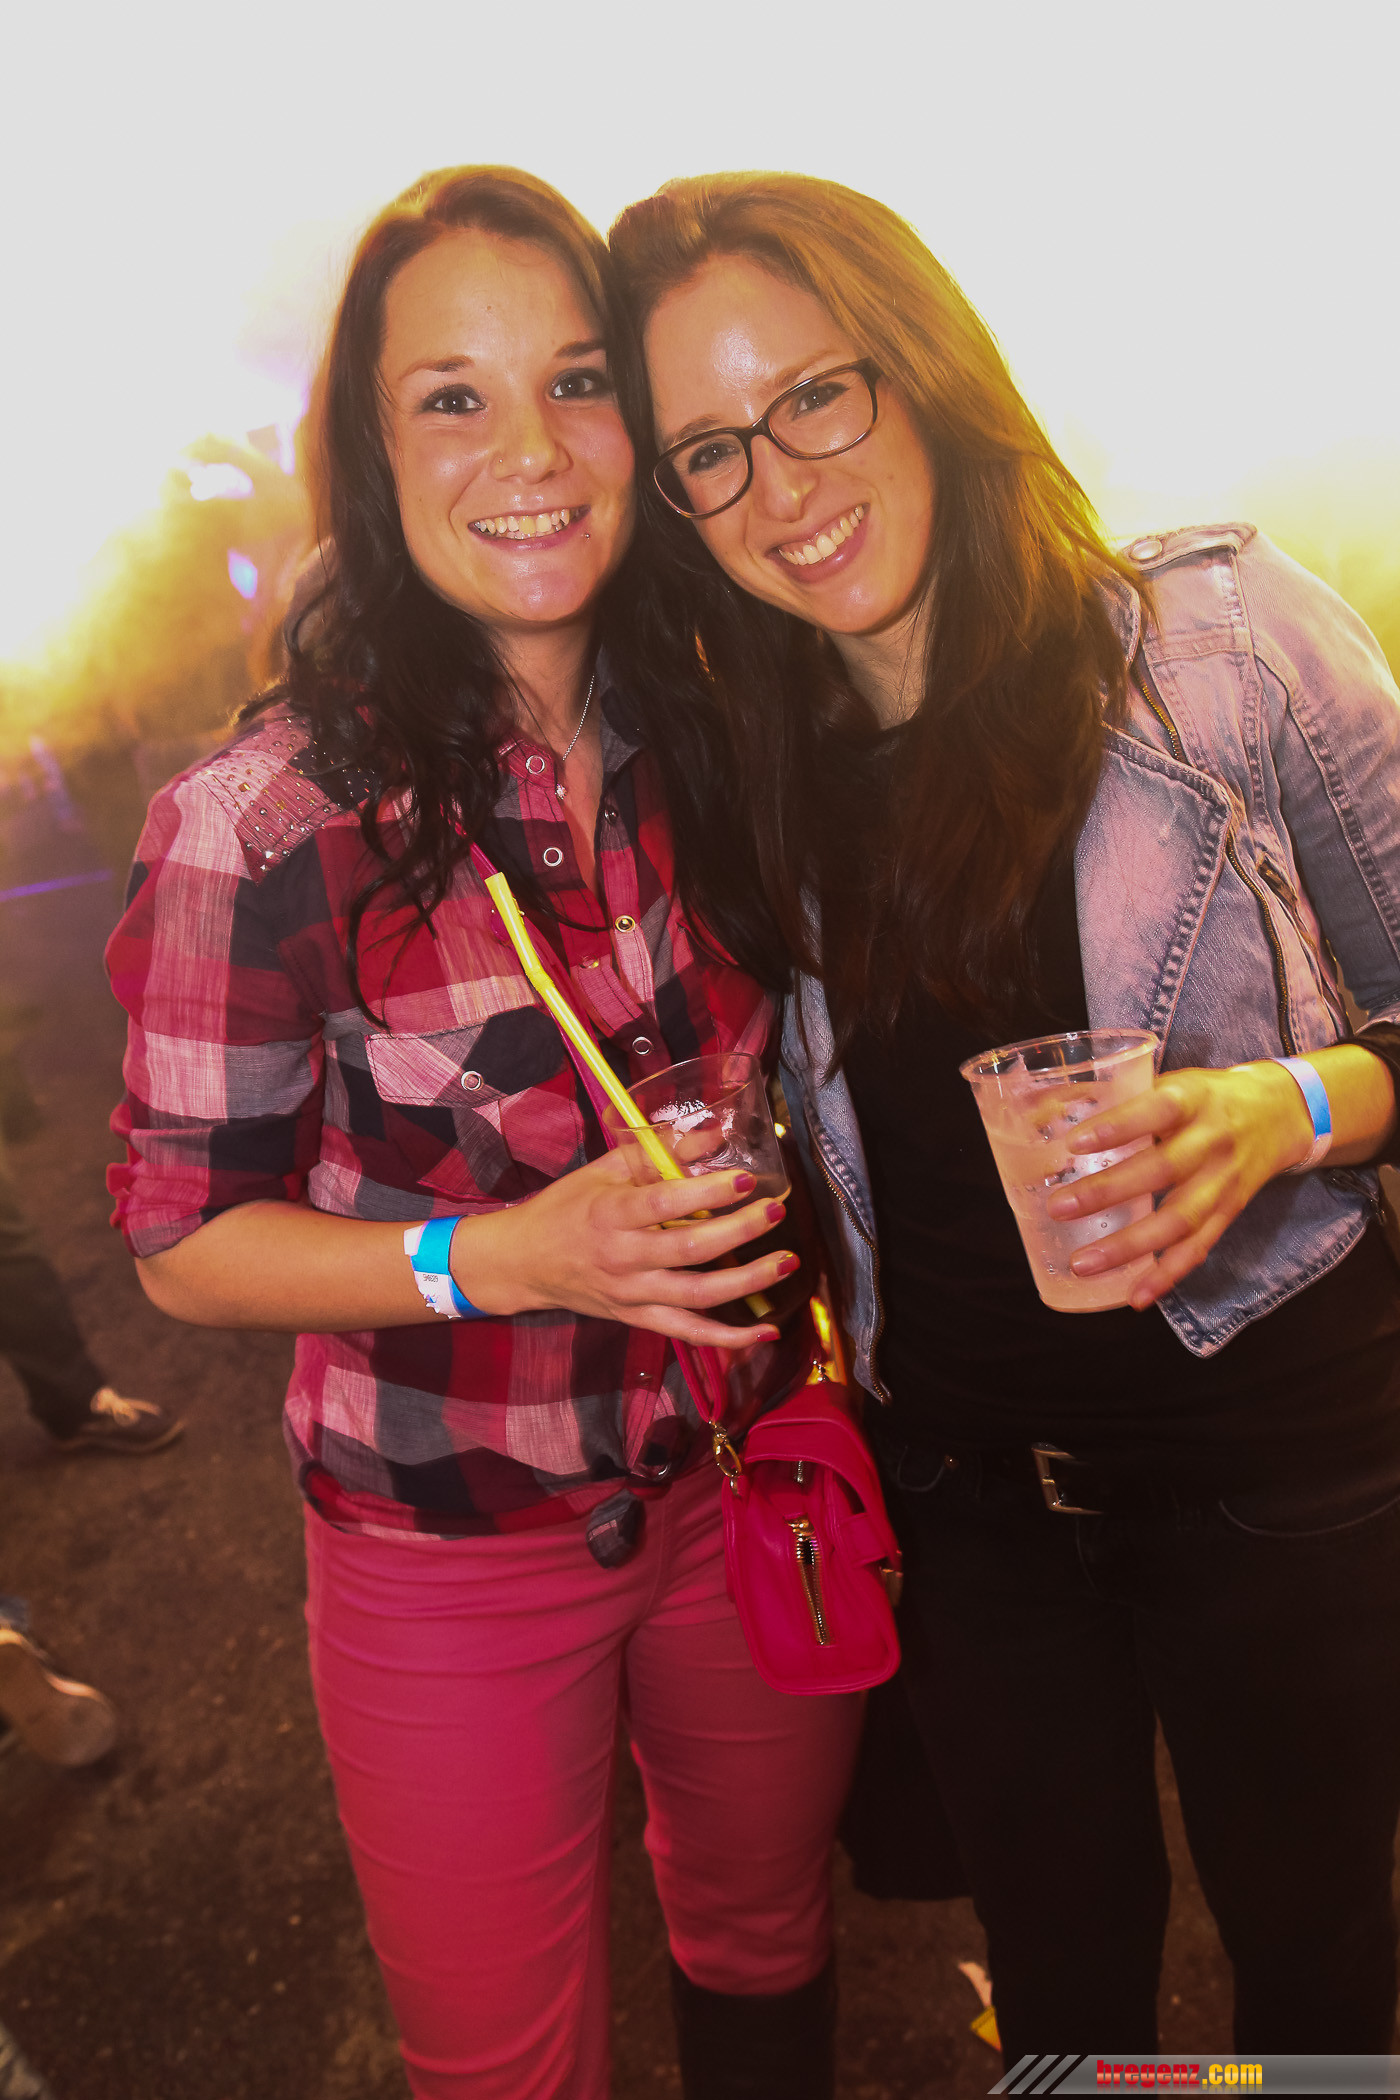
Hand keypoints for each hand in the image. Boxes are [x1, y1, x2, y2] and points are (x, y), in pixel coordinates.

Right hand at [454, 1151, 794, 1347]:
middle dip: (739, 1231)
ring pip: (697, 1296)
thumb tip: (714, 1133)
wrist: (523, 1263)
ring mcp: (631, 1294)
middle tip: (776, 1211)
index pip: (665, 1203)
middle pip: (690, 1250)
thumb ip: (659, 1152)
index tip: (746, 1177)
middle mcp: (622, 1257)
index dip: (708, 1192)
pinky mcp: (637, 1318)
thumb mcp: (603, 1170)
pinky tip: (766, 1332)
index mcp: (611, 1213)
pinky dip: (729, 1339)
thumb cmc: (565, 1208)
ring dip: (748, 1282)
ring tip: (786, 1262)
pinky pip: (689, 1334)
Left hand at [1043, 1061, 1313, 1308]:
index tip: (1074, 1143)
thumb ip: (1120, 1097)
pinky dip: (1166, 1275)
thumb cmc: (1206, 1097)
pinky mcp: (1229, 1212)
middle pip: (1162, 1171)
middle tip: (1060, 1208)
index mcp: (1194, 1099)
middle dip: (1108, 1192)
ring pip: (1178, 1221)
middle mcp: (1212, 1141)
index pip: (1157, 1111)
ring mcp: (1223, 1182)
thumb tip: (1038, 1107)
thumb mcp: (1174, 1082)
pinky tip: (1135, 1296)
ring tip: (1082, 1263)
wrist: (1281, 1113)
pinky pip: (1198, 1249)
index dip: (1118, 1127)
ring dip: (1128, 1247)